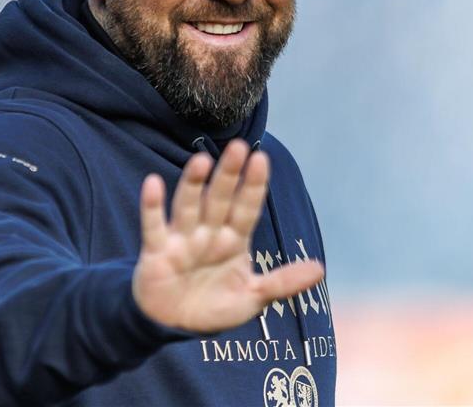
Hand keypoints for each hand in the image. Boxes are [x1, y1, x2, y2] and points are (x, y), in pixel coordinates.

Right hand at [131, 139, 324, 332]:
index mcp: (234, 240)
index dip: (254, 185)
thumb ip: (283, 282)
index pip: (247, 208)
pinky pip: (154, 226)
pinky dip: (152, 206)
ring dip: (193, 184)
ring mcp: (182, 239)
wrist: (175, 327)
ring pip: (189, 206)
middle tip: (239, 146)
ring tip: (201, 160)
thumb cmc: (215, 307)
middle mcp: (209, 233)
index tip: (261, 159)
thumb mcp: (254, 298)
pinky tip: (153, 183)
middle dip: (228, 175)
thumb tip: (320, 270)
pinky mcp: (157, 252)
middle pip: (220, 199)